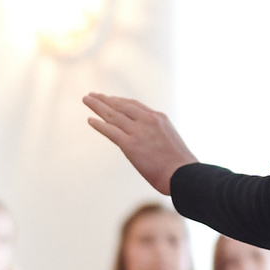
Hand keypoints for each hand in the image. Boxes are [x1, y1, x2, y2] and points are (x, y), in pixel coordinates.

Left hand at [82, 93, 198, 194]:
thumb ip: (156, 134)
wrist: (182, 174)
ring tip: (86, 100)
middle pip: (121, 105)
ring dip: (97, 106)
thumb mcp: (170, 140)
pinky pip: (110, 131)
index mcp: (159, 117)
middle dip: (105, 99)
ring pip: (113, 114)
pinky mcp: (130, 145)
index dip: (119, 101)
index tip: (109, 99)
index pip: (134, 105)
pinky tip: (90, 120)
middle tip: (93, 95)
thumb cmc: (179, 164)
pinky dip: (99, 125)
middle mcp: (147, 120)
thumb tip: (149, 140)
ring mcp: (138, 131)